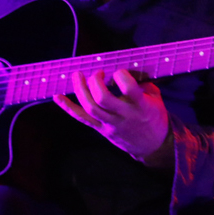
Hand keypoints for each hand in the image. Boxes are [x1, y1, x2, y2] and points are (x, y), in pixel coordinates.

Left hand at [54, 69, 171, 164]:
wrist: (152, 146)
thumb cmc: (155, 117)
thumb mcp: (156, 98)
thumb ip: (144, 83)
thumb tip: (130, 68)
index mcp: (140, 106)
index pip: (129, 89)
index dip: (122, 76)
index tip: (119, 71)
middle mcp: (124, 115)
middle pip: (103, 99)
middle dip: (96, 82)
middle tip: (98, 73)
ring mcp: (110, 124)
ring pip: (90, 108)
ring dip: (80, 90)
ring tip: (78, 75)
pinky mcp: (101, 130)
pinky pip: (82, 118)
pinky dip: (68, 107)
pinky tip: (57, 97)